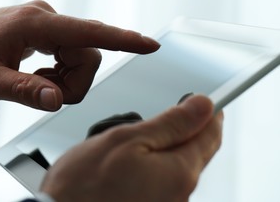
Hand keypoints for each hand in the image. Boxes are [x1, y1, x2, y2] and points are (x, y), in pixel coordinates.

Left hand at [0, 0, 159, 110]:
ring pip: (81, 55)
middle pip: (88, 53)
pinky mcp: (46, 30)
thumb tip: (55, 100)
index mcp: (34, 24)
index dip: (122, 39)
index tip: (149, 45)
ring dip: (66, 78)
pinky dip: (61, 72)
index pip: (88, 31)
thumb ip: (23, 90)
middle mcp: (46, 18)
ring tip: (36, 83)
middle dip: (74, 81)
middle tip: (45, 94)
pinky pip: (70, 53)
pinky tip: (38, 74)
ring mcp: (47, 23)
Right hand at [40, 95, 222, 201]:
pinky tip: (118, 167)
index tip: (202, 101)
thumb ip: (171, 123)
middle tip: (142, 125)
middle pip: (191, 149)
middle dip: (170, 130)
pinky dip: (143, 165)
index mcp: (179, 173)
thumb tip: (202, 106)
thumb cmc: (84, 186)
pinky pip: (157, 180)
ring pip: (170, 163)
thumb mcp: (128, 139)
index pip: (210, 134)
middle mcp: (180, 194)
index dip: (208, 112)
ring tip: (119, 149)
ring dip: (151, 148)